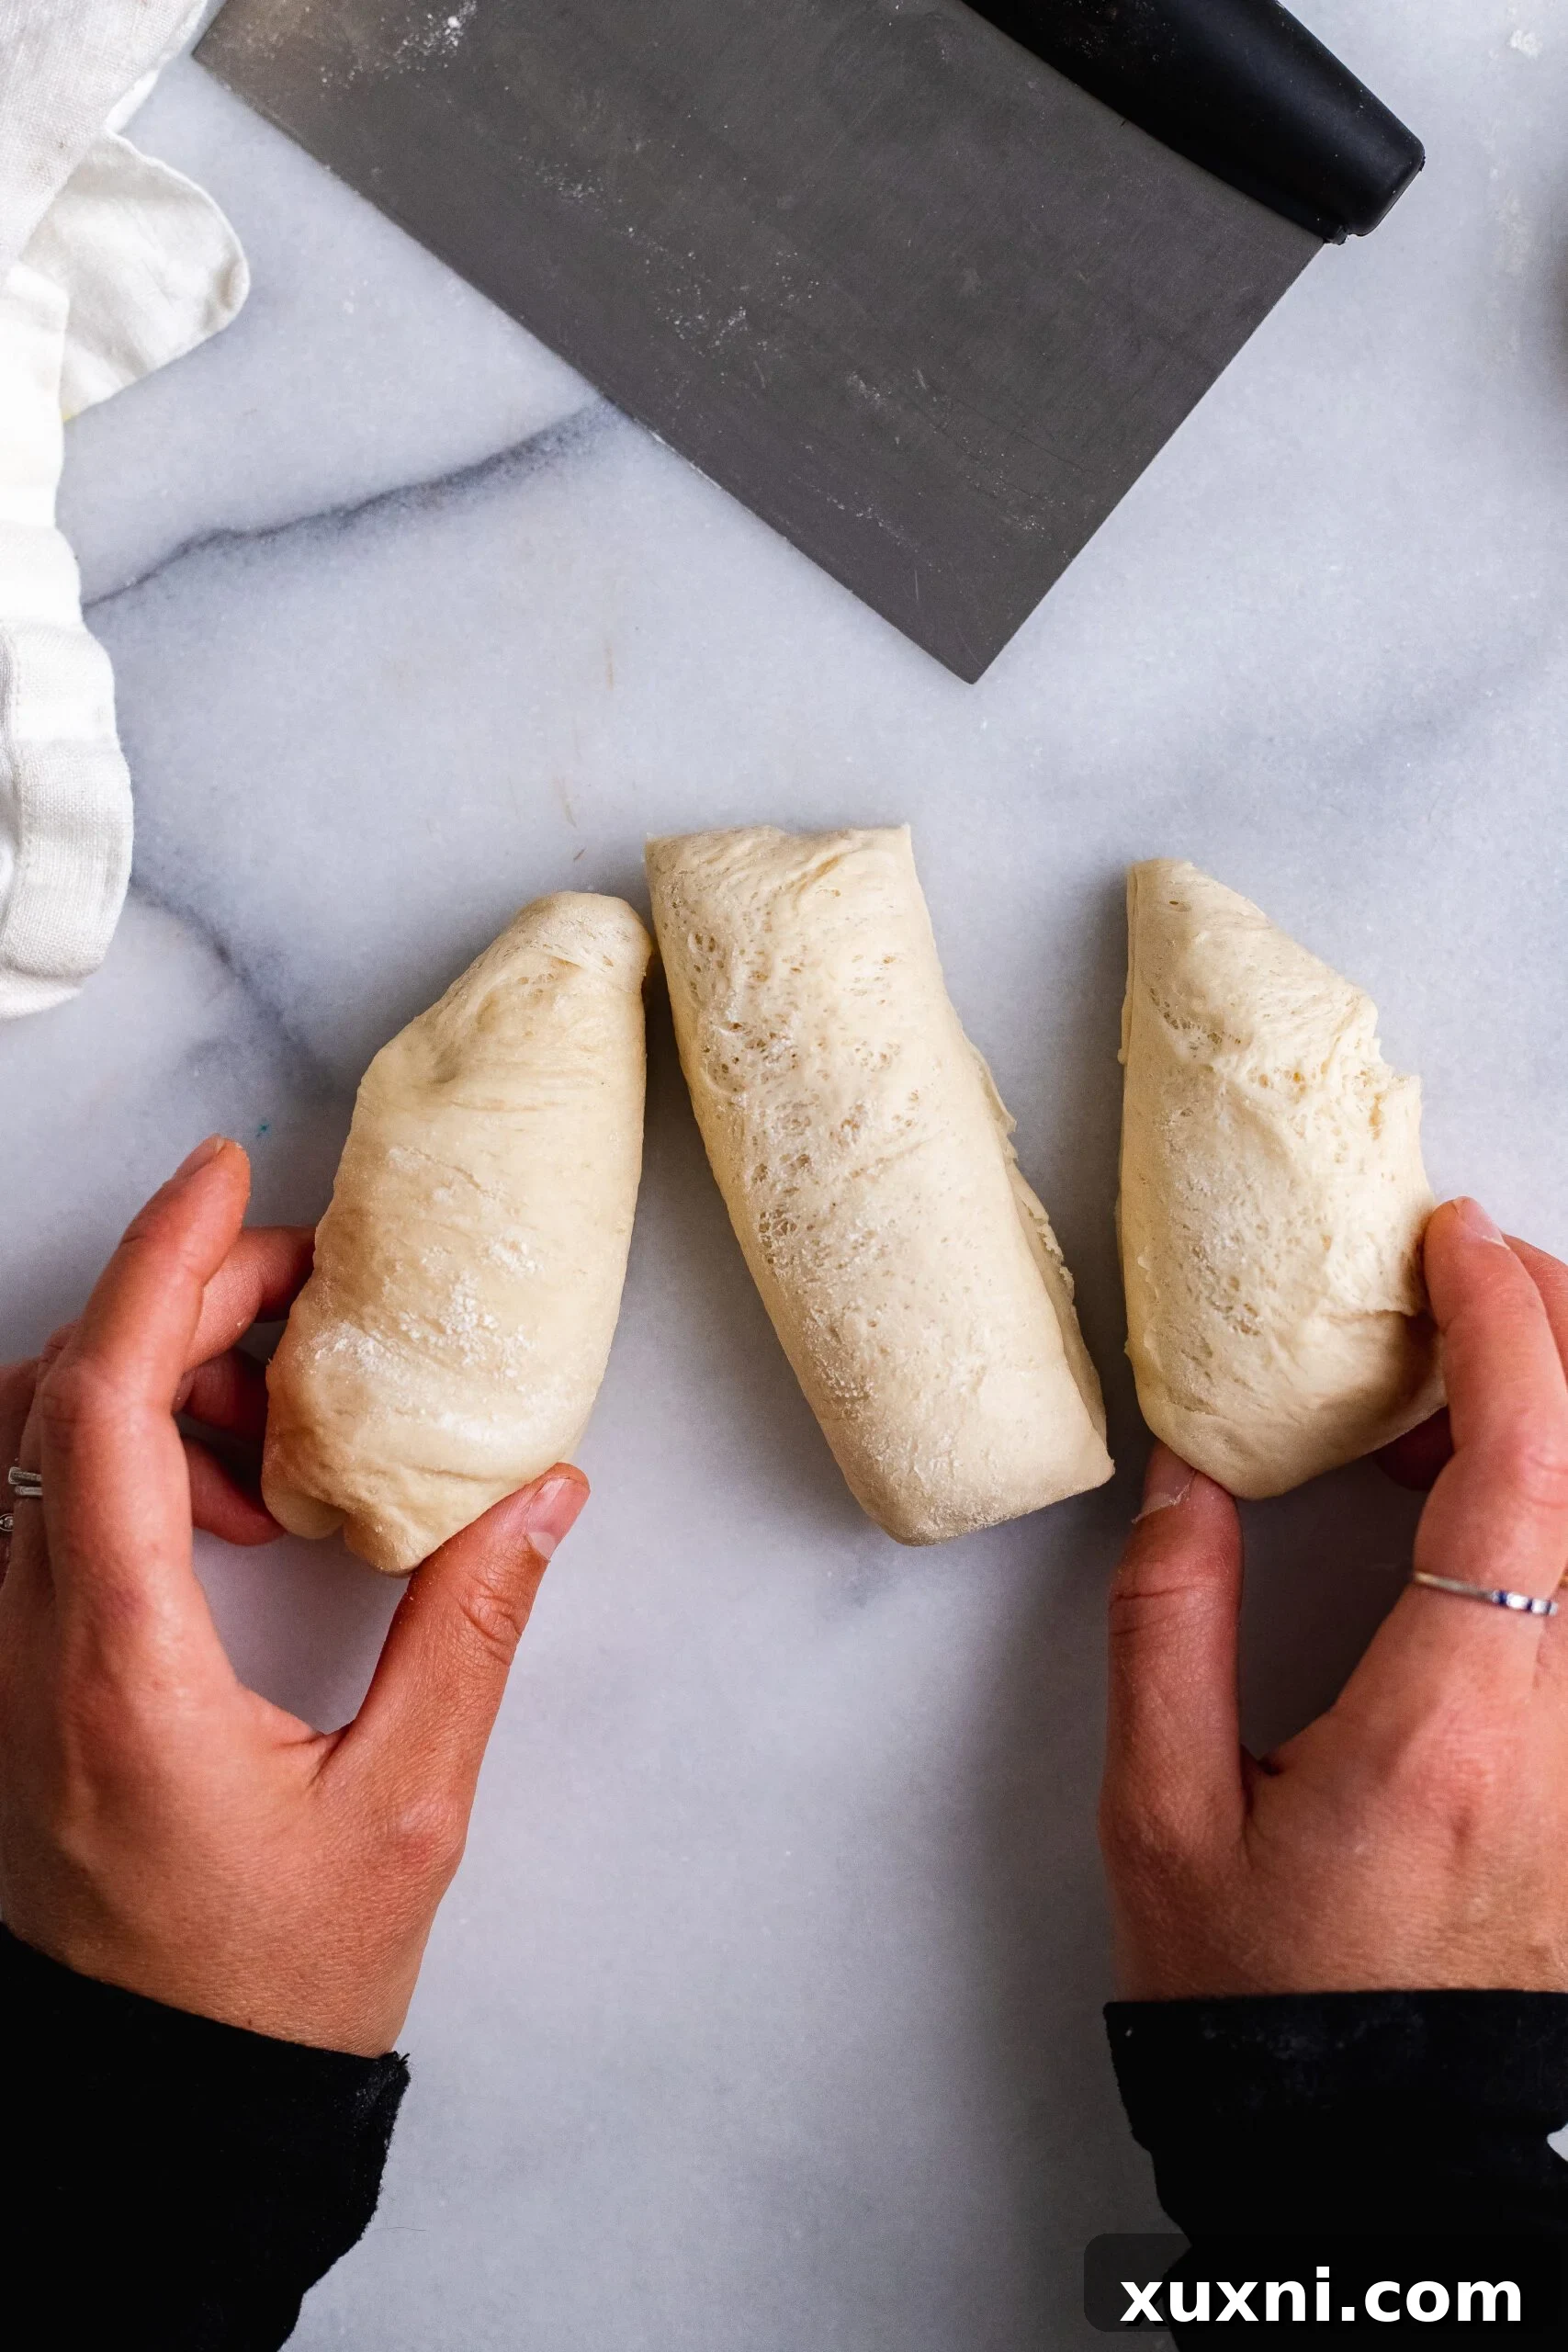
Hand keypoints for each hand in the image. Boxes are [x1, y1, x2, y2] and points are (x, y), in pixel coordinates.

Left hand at [0, 1138, 586, 2053]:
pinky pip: (39, 1502)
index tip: (232, 1176)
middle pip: (59, 1390)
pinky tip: (231, 1510)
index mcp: (115, 1664)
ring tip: (281, 1419)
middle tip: (304, 1286)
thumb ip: (469, 1635)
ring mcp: (0, 1659)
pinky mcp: (13, 1677)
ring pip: (33, 1437)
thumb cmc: (265, 1989)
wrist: (156, 2105)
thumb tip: (540, 1495)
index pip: (102, 1405)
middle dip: (179, 1297)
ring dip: (150, 1374)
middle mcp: (24, 1643)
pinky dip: (125, 1450)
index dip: (166, 1267)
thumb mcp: (403, 1812)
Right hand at [1101, 1196, 1567, 1998]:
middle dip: (1562, 1330)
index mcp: (1455, 1725)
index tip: (1455, 1238)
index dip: (1504, 1331)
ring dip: (1556, 1408)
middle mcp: (1566, 1723)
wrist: (1384, 2153)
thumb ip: (1168, 1626)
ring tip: (1445, 1360)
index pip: (1526, 1474)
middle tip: (1472, 1264)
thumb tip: (1187, 1475)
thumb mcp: (1164, 1817)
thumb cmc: (1272, 2006)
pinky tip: (1455, 1478)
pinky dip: (1545, 1491)